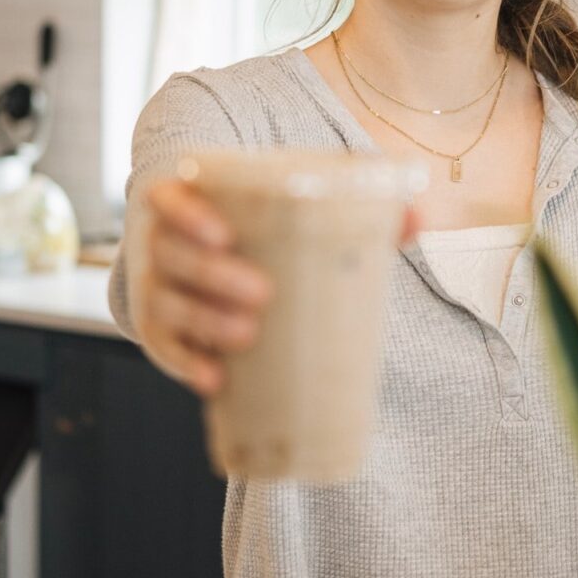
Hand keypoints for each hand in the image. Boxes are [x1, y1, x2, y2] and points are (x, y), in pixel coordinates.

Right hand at [134, 176, 421, 397]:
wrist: (219, 261)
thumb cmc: (264, 230)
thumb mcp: (299, 211)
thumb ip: (357, 210)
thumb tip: (419, 217)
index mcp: (190, 202)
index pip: (167, 197)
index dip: (186, 213)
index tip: (224, 235)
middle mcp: (162, 244)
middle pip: (170, 256)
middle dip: (210, 276)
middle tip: (261, 292)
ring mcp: (158, 290)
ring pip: (165, 305)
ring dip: (201, 321)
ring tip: (246, 334)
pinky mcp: (163, 333)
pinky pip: (163, 350)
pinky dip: (185, 364)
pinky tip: (214, 380)